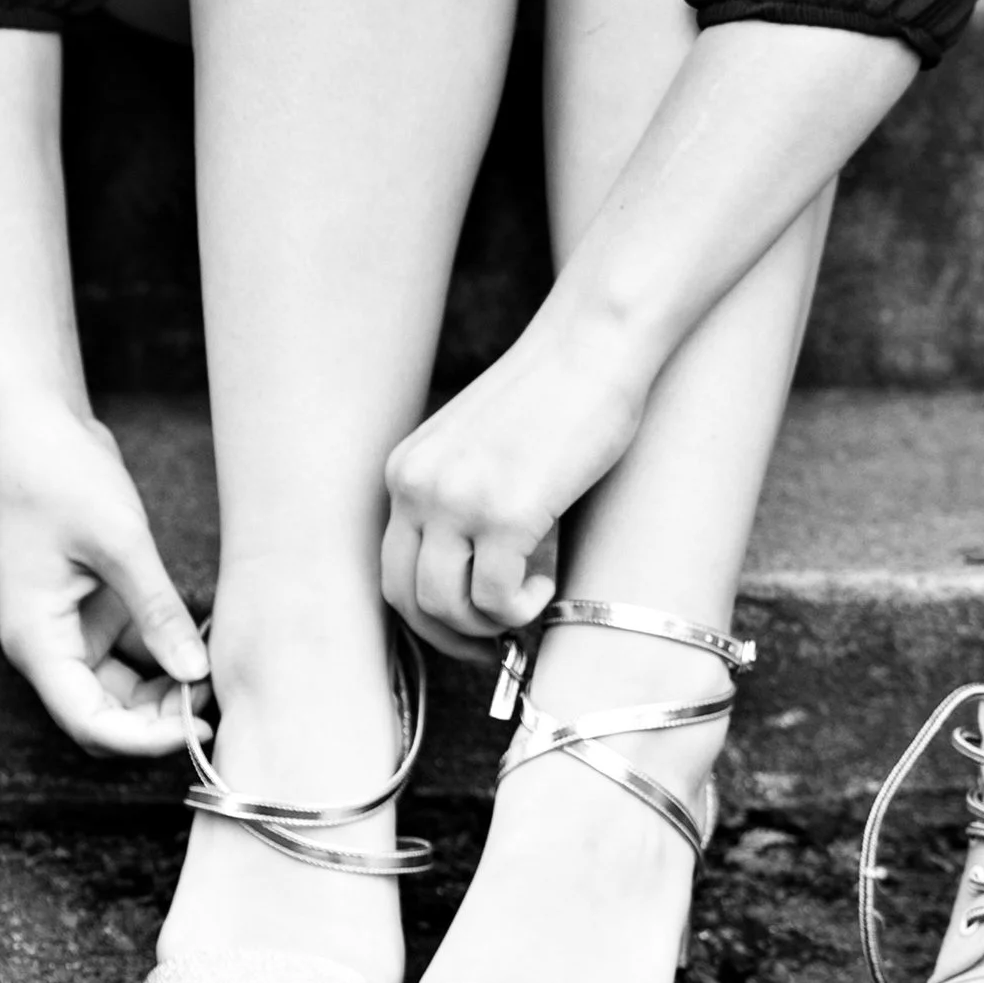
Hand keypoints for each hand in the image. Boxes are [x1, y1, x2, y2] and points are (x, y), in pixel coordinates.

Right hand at [0, 403, 208, 755]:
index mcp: (37, 640)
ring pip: (119, 691)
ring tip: (216, 673)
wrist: (35, 425)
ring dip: (163, 693)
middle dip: (157, 721)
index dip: (141, 739)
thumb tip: (195, 675)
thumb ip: (157, 611)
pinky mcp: (91, 608)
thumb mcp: (120, 542)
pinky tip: (201, 643)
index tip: (197, 729)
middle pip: (103, 716)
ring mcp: (69, 628)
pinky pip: (127, 654)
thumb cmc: (61, 476)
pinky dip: (162, 657)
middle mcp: (48, 644)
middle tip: (218, 702)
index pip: (88, 722)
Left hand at [381, 331, 644, 655]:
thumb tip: (475, 587)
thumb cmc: (552, 395)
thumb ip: (460, 505)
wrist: (593, 345)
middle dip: (454, 633)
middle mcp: (416, 486)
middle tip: (497, 638)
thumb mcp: (477, 449)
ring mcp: (458, 500)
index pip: (390, 573)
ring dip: (491, 623)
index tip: (469, 625)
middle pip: (409, 600)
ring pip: (448, 608)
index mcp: (404, 471)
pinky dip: (524, 608)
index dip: (429, 615)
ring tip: (531, 595)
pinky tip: (549, 582)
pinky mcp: (507, 513)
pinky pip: (499, 599)